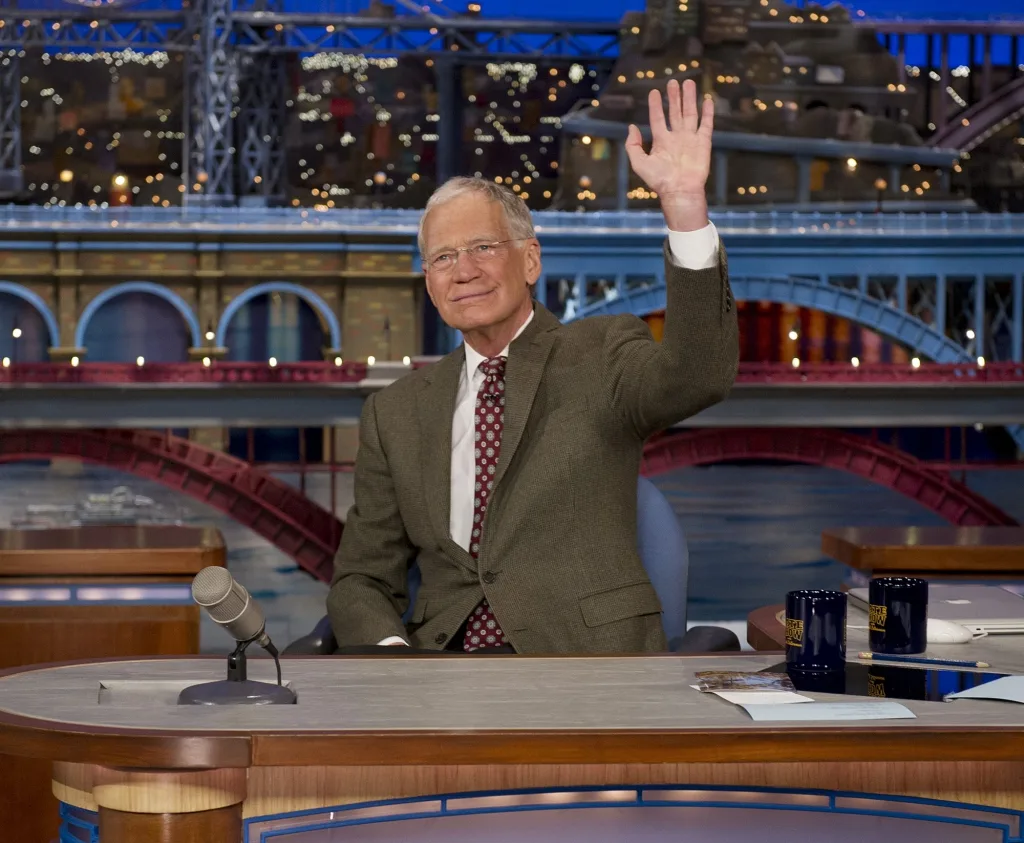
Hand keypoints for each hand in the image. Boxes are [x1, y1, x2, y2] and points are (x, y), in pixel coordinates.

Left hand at [624, 78, 712, 231]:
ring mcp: (690, 139)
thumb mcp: (639, 163)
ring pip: (690, 113)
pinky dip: (707, 112)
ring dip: (689, 99)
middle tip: (673, 81)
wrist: (679, 191)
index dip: (655, 105)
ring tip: (688, 83)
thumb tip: (632, 127)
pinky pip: (706, 124)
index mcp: (661, 141)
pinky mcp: (703, 143)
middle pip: (675, 112)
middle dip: (674, 97)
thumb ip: (632, 145)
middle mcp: (676, 137)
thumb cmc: (659, 180)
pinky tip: (707, 100)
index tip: (654, 92)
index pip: (657, 118)